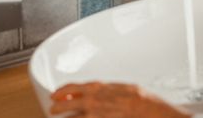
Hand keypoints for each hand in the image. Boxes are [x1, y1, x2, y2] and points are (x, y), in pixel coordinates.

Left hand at [50, 82, 190, 117]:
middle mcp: (91, 101)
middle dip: (58, 107)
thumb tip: (99, 92)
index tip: (56, 94)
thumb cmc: (141, 99)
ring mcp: (93, 116)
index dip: (61, 91)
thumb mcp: (121, 87)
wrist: (149, 111)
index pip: (71, 88)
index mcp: (97, 88)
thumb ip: (106, 90)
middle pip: (66, 104)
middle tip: (53, 109)